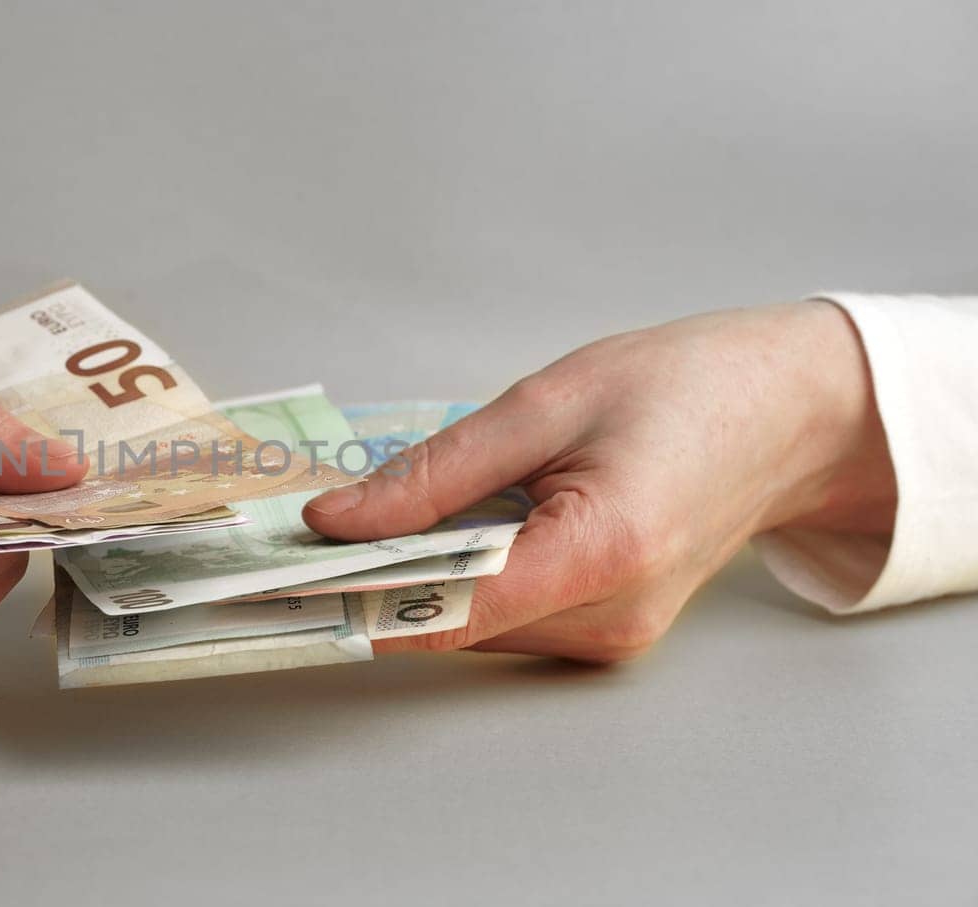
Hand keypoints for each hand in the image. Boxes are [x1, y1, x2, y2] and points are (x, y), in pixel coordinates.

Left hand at [303, 301, 896, 661]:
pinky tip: (446, 526)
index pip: (444, 611)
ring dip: (414, 576)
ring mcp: (611, 636)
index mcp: (601, 554)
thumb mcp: (546, 403)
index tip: (280, 579)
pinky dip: (460, 575)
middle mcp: (608, 619)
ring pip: (469, 624)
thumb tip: (337, 522)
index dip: (353, 598)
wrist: (788, 412)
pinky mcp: (605, 630)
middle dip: (372, 578)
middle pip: (447, 623)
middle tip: (300, 528)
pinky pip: (504, 615)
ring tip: (369, 516)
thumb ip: (435, 472)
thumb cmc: (686, 388)